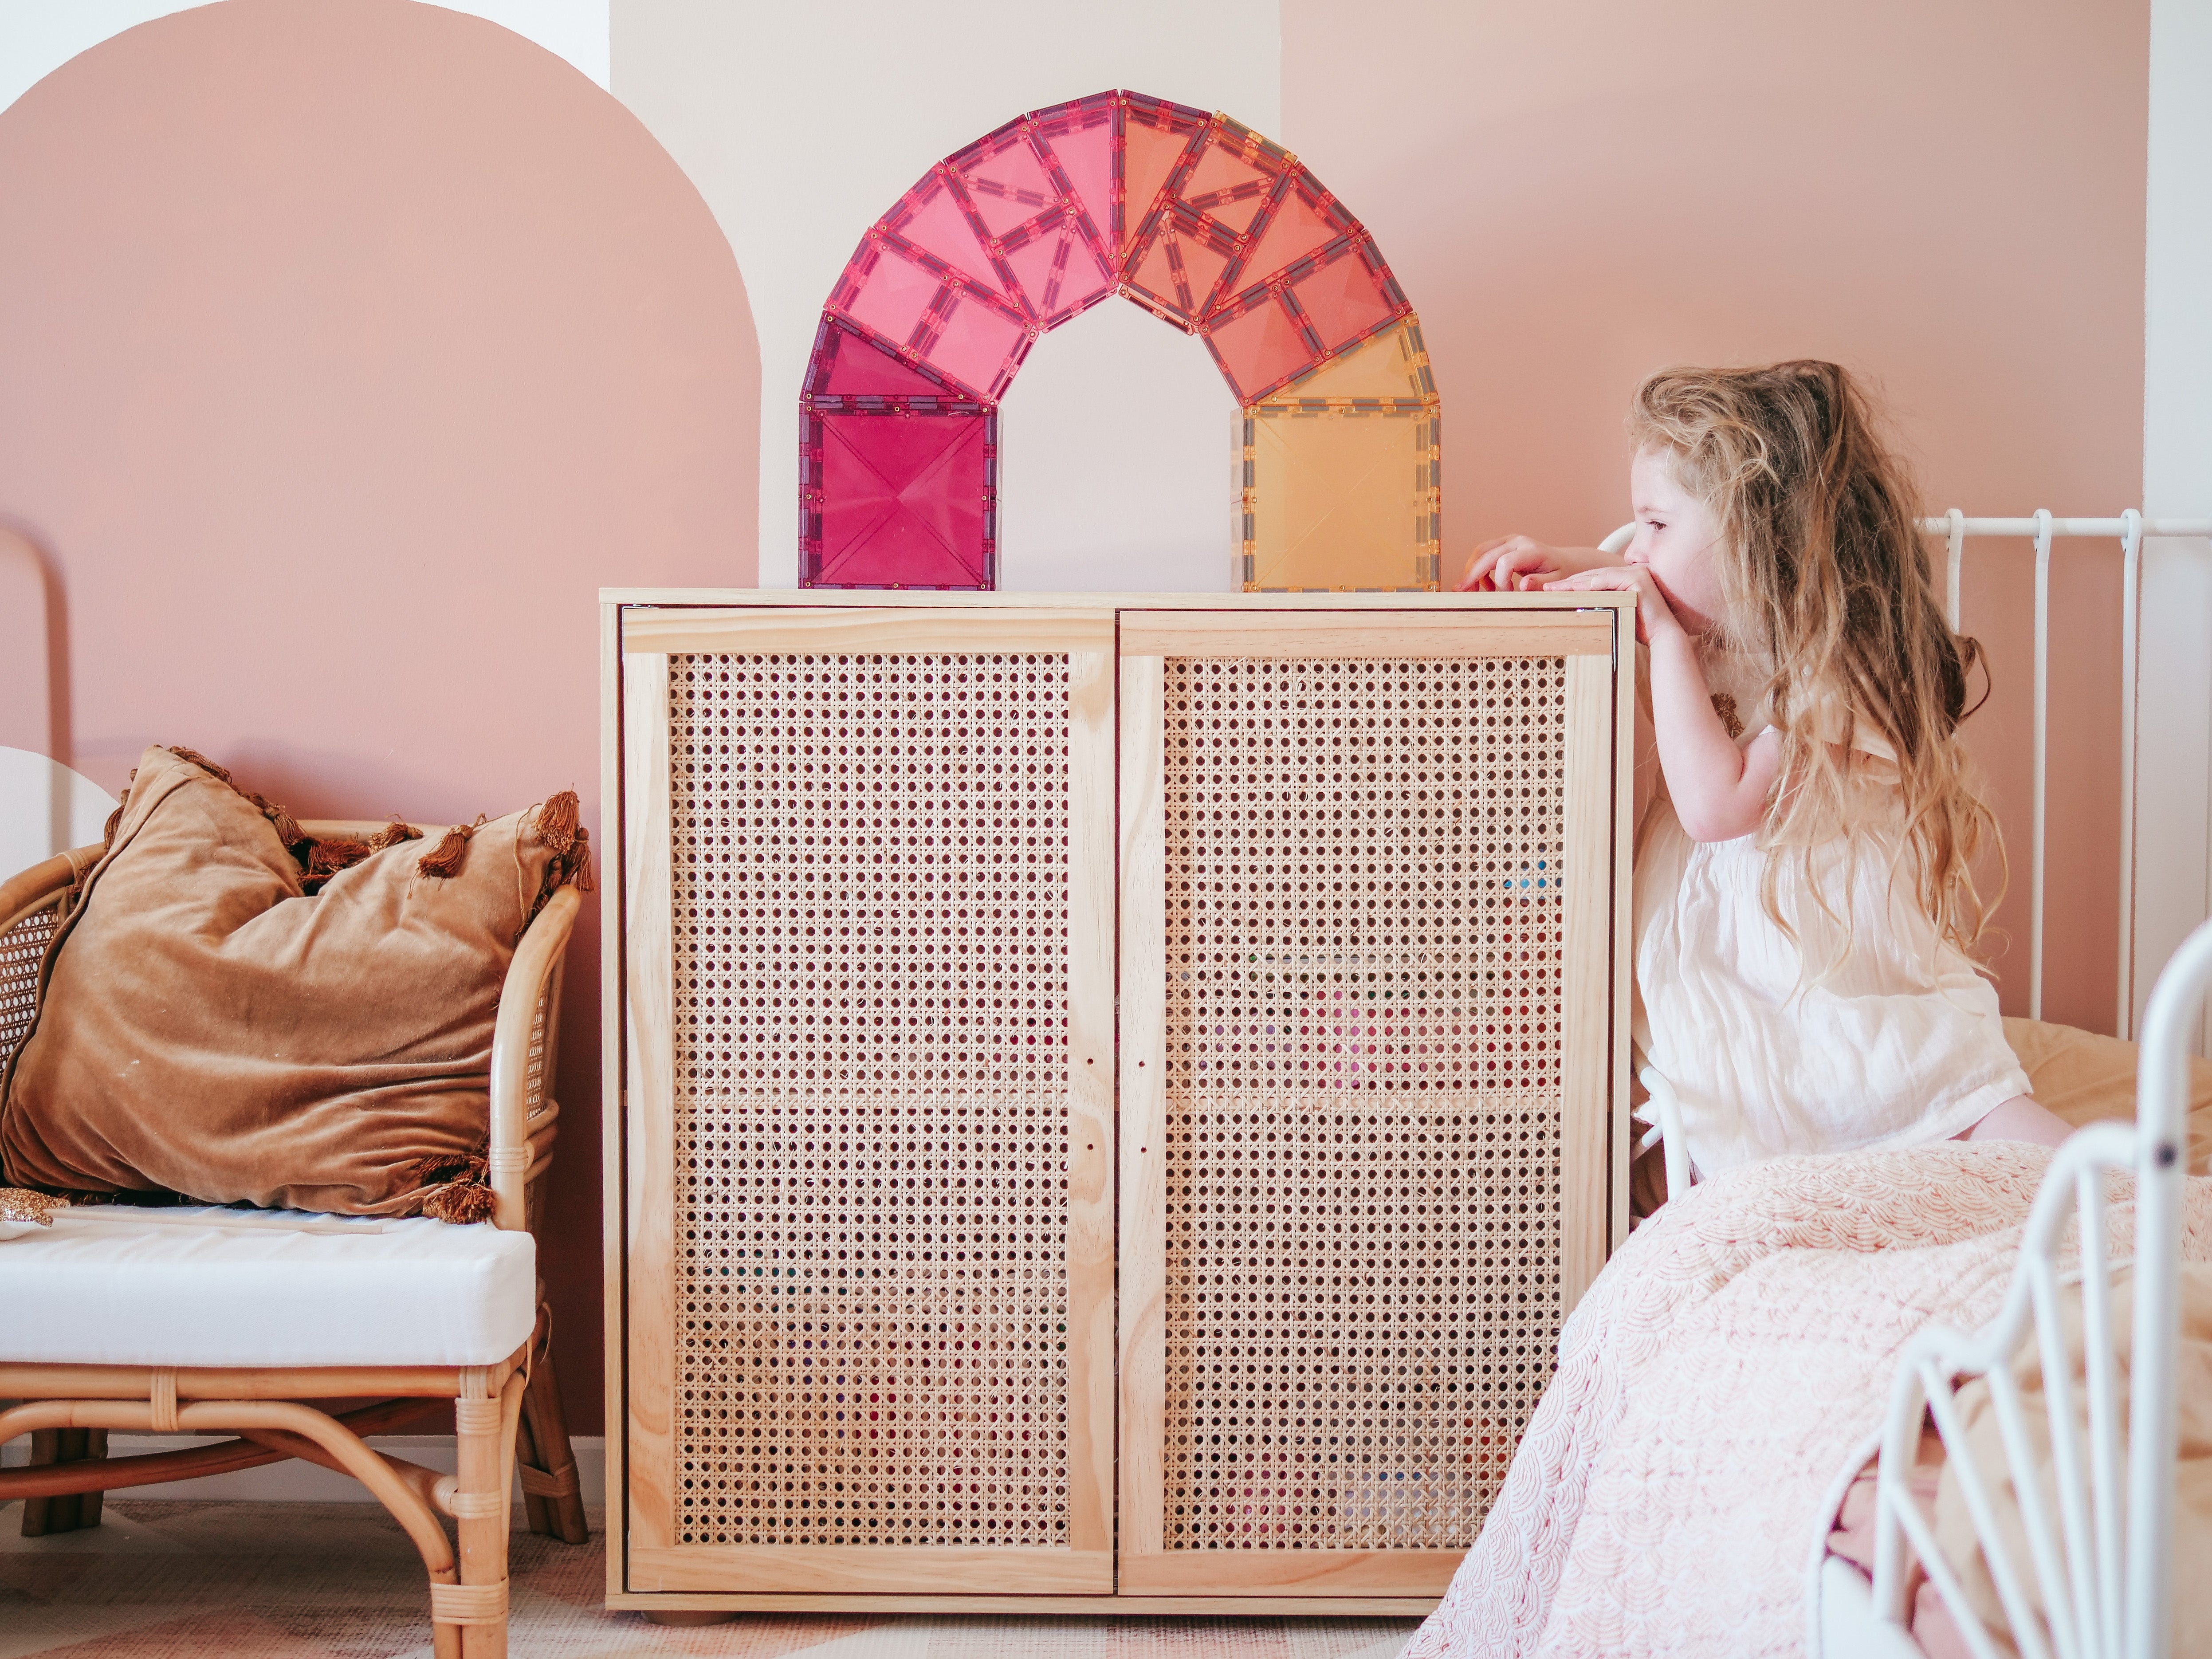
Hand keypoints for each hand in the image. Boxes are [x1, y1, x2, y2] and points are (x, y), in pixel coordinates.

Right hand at [1459, 535, 1574, 591]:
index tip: (1507, 594)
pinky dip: (1479, 570)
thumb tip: (1523, 585)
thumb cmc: (1559, 572)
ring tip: (1472, 591)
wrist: (1562, 561)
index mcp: (1531, 550)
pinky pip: (1483, 554)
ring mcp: (1508, 541)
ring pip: (1480, 551)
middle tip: (1461, 591)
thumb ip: (1540, 583)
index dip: (1500, 581)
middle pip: (1486, 554)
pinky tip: (1486, 586)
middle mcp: (1517, 541)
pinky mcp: (1502, 545)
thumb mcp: (1556, 580)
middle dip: (1471, 574)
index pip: (1505, 562)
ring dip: (1472, 571)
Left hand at [1544, 564, 1680, 644]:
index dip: (1573, 585)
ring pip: (1599, 576)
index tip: (1553, 592)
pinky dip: (1592, 583)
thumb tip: (1574, 609)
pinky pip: (1609, 579)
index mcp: (1625, 578)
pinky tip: (1575, 588)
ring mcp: (1636, 572)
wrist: (1660, 636)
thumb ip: (1599, 605)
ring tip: (1557, 589)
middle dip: (1570, 583)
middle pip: (1594, 576)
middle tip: (1548, 588)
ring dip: (1576, 582)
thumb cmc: (1637, 629)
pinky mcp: (1638, 577)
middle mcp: (1631, 571)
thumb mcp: (1613, 613)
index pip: (1594, 580)